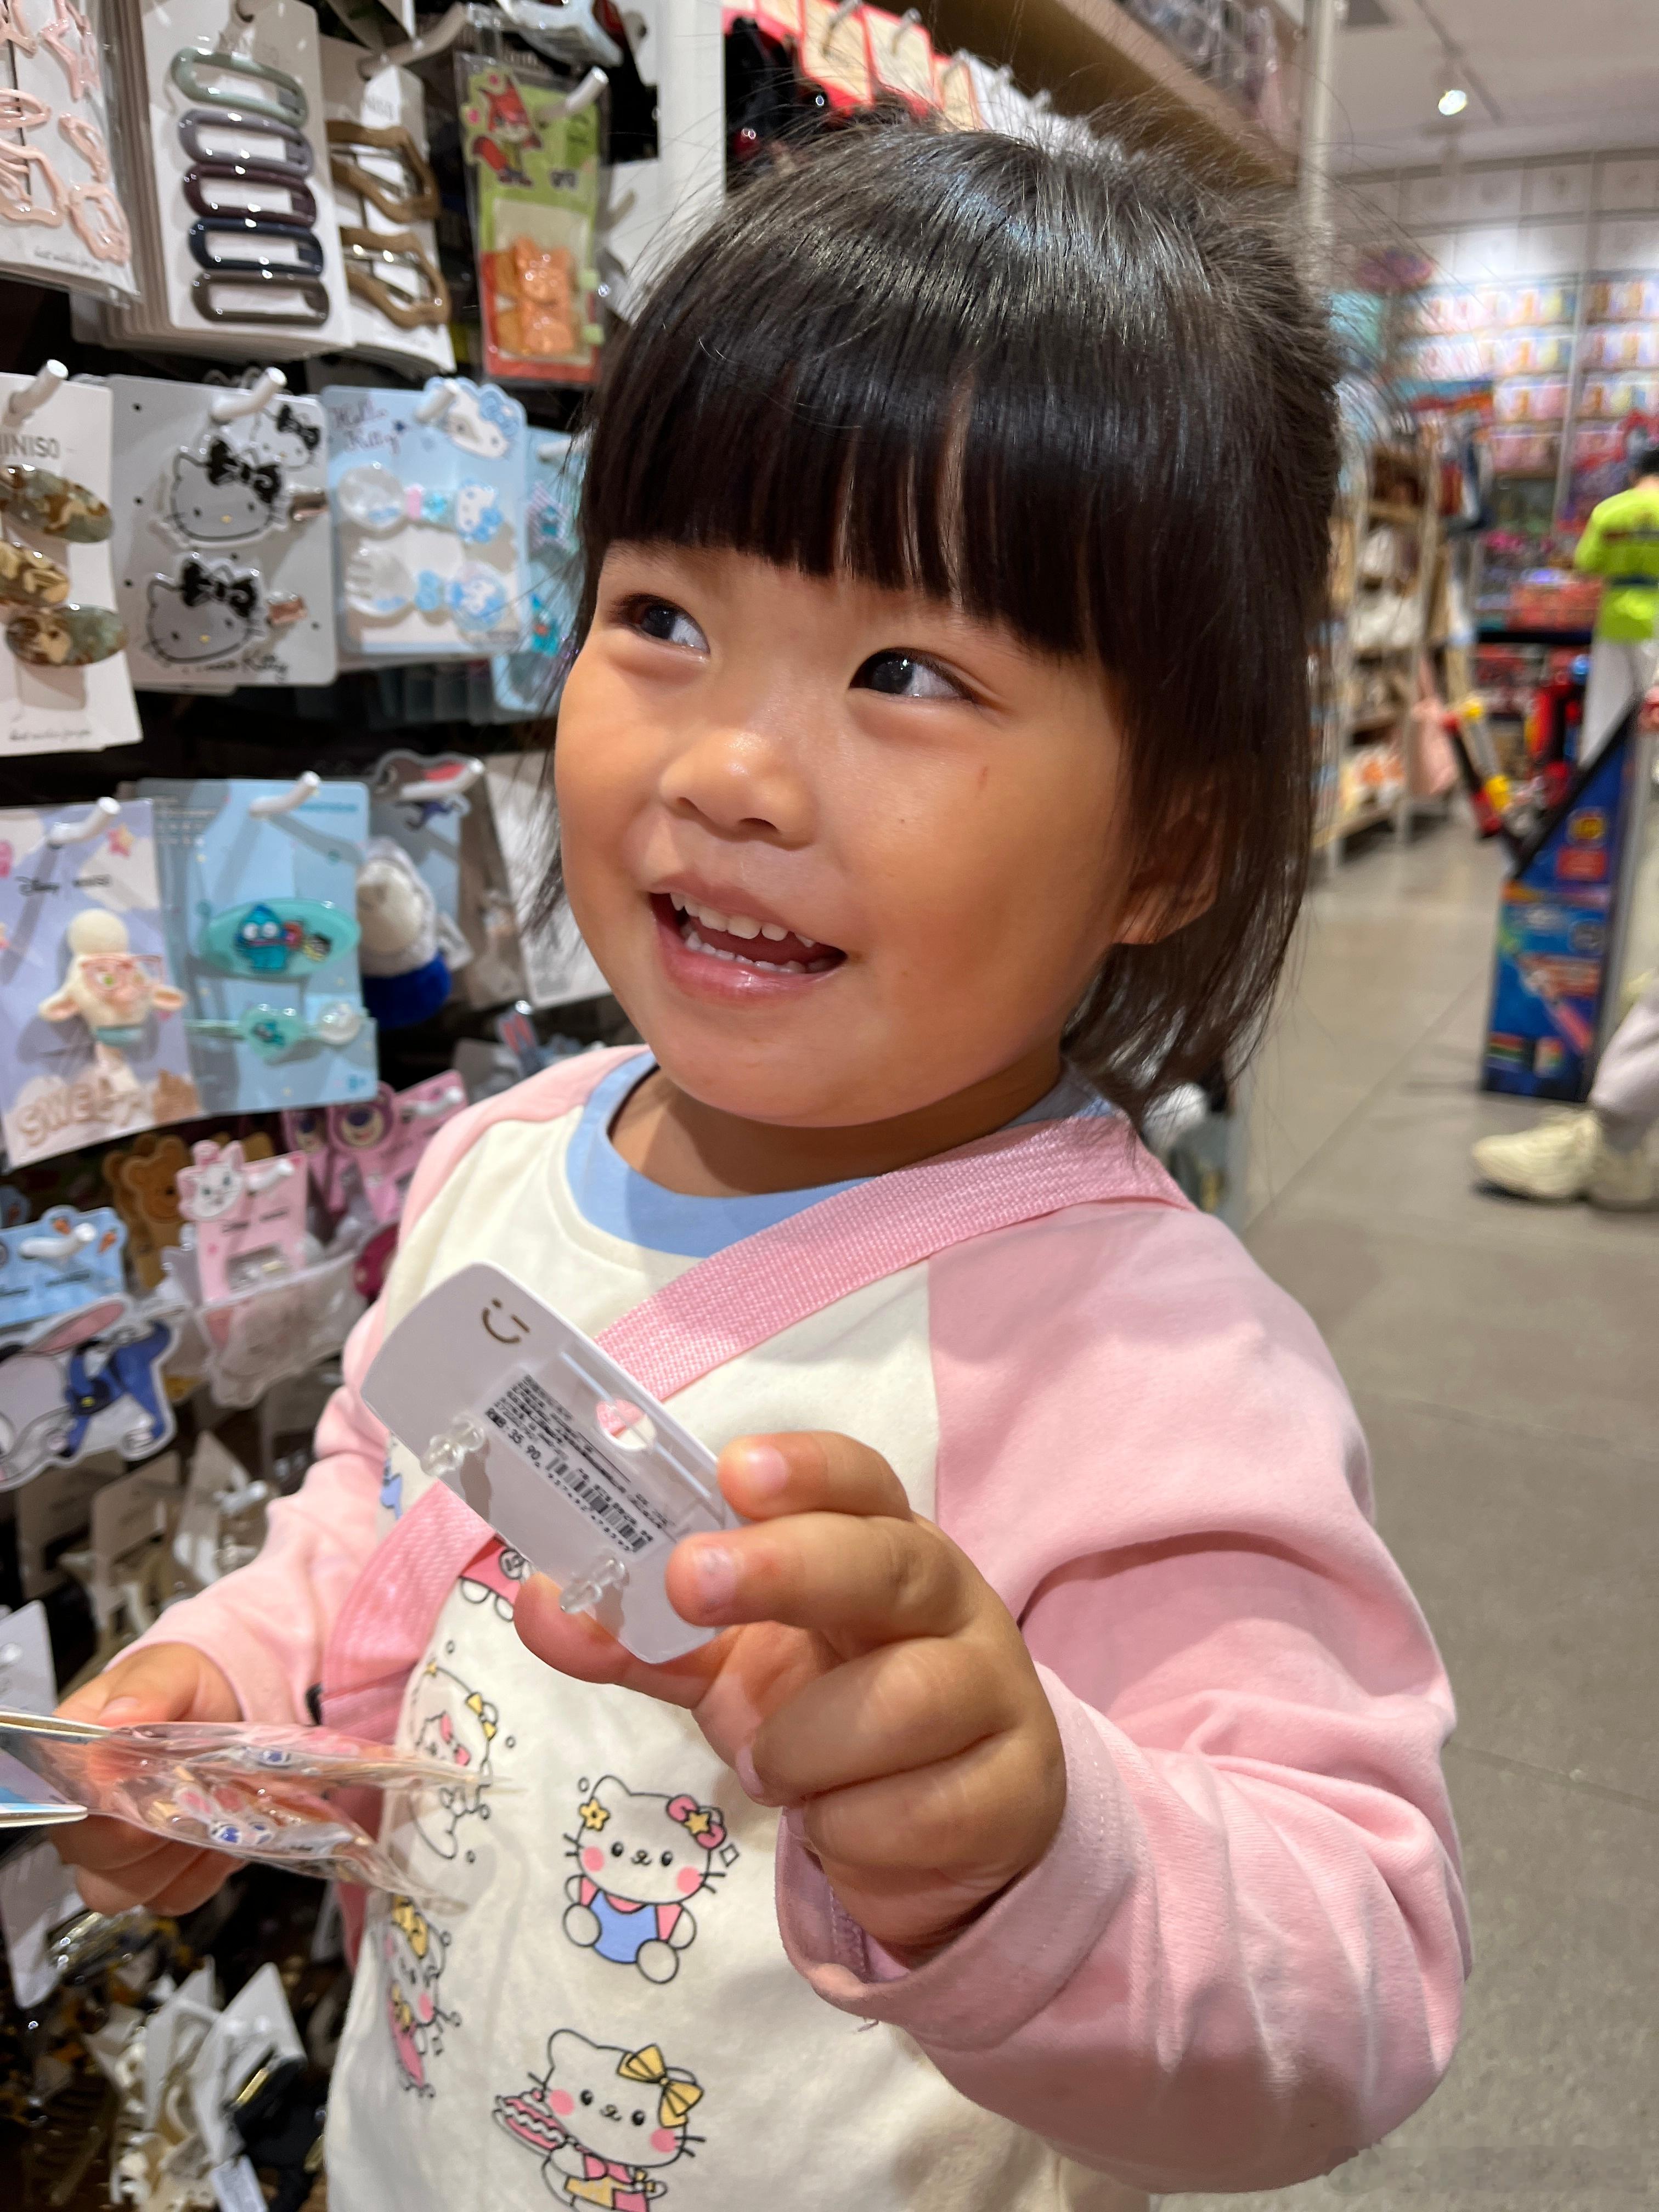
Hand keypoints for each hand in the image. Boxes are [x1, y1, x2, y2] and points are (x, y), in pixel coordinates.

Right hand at [52, 1644, 241, 1916]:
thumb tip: (120, 1718)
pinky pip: (168, 1898)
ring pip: (120, 1891)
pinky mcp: (158, 1869)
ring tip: (209, 1817)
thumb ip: (149, 1689)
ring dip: (172, 1860)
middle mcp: (85, 1810)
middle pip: (87, 1857)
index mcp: (71, 1756)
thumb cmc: (181, 1684)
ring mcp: (118, 1847)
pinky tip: (219, 1841)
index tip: (147, 1787)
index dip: (104, 1805)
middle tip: (190, 1800)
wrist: (223, 1700)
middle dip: (146, 1835)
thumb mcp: (171, 1669)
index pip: (63, 1801)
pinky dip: (199, 1876)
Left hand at [515, 1433, 1066, 1956]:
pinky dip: (850, 1829)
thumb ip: (641, 1636)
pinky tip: (844, 1822)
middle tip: (690, 1581)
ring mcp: (994, 1693)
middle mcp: (950, 1602)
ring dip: (805, 1747)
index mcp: (883, 1547)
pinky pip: (914, 1811)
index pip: (861, 1482)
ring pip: (899, 1702)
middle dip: (788, 1567)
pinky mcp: (1013, 1792)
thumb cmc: (828, 1719)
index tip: (733, 1468)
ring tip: (775, 1767)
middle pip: (887, 1563)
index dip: (805, 1470)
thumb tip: (539, 1603)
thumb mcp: (732, 1669)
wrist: (937, 1839)